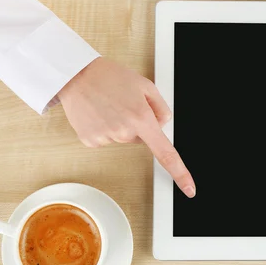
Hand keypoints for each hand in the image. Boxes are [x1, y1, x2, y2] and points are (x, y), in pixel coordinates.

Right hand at [58, 57, 195, 197]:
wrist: (76, 75)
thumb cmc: (111, 77)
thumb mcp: (146, 86)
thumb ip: (161, 109)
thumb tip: (162, 126)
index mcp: (142, 118)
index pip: (166, 153)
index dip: (180, 173)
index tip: (189, 189)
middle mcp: (124, 131)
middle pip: (141, 138)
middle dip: (137, 122)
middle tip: (124, 103)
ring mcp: (106, 138)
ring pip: (123, 137)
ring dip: (119, 124)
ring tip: (109, 104)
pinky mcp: (91, 141)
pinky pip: (107, 139)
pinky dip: (104, 127)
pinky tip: (98, 112)